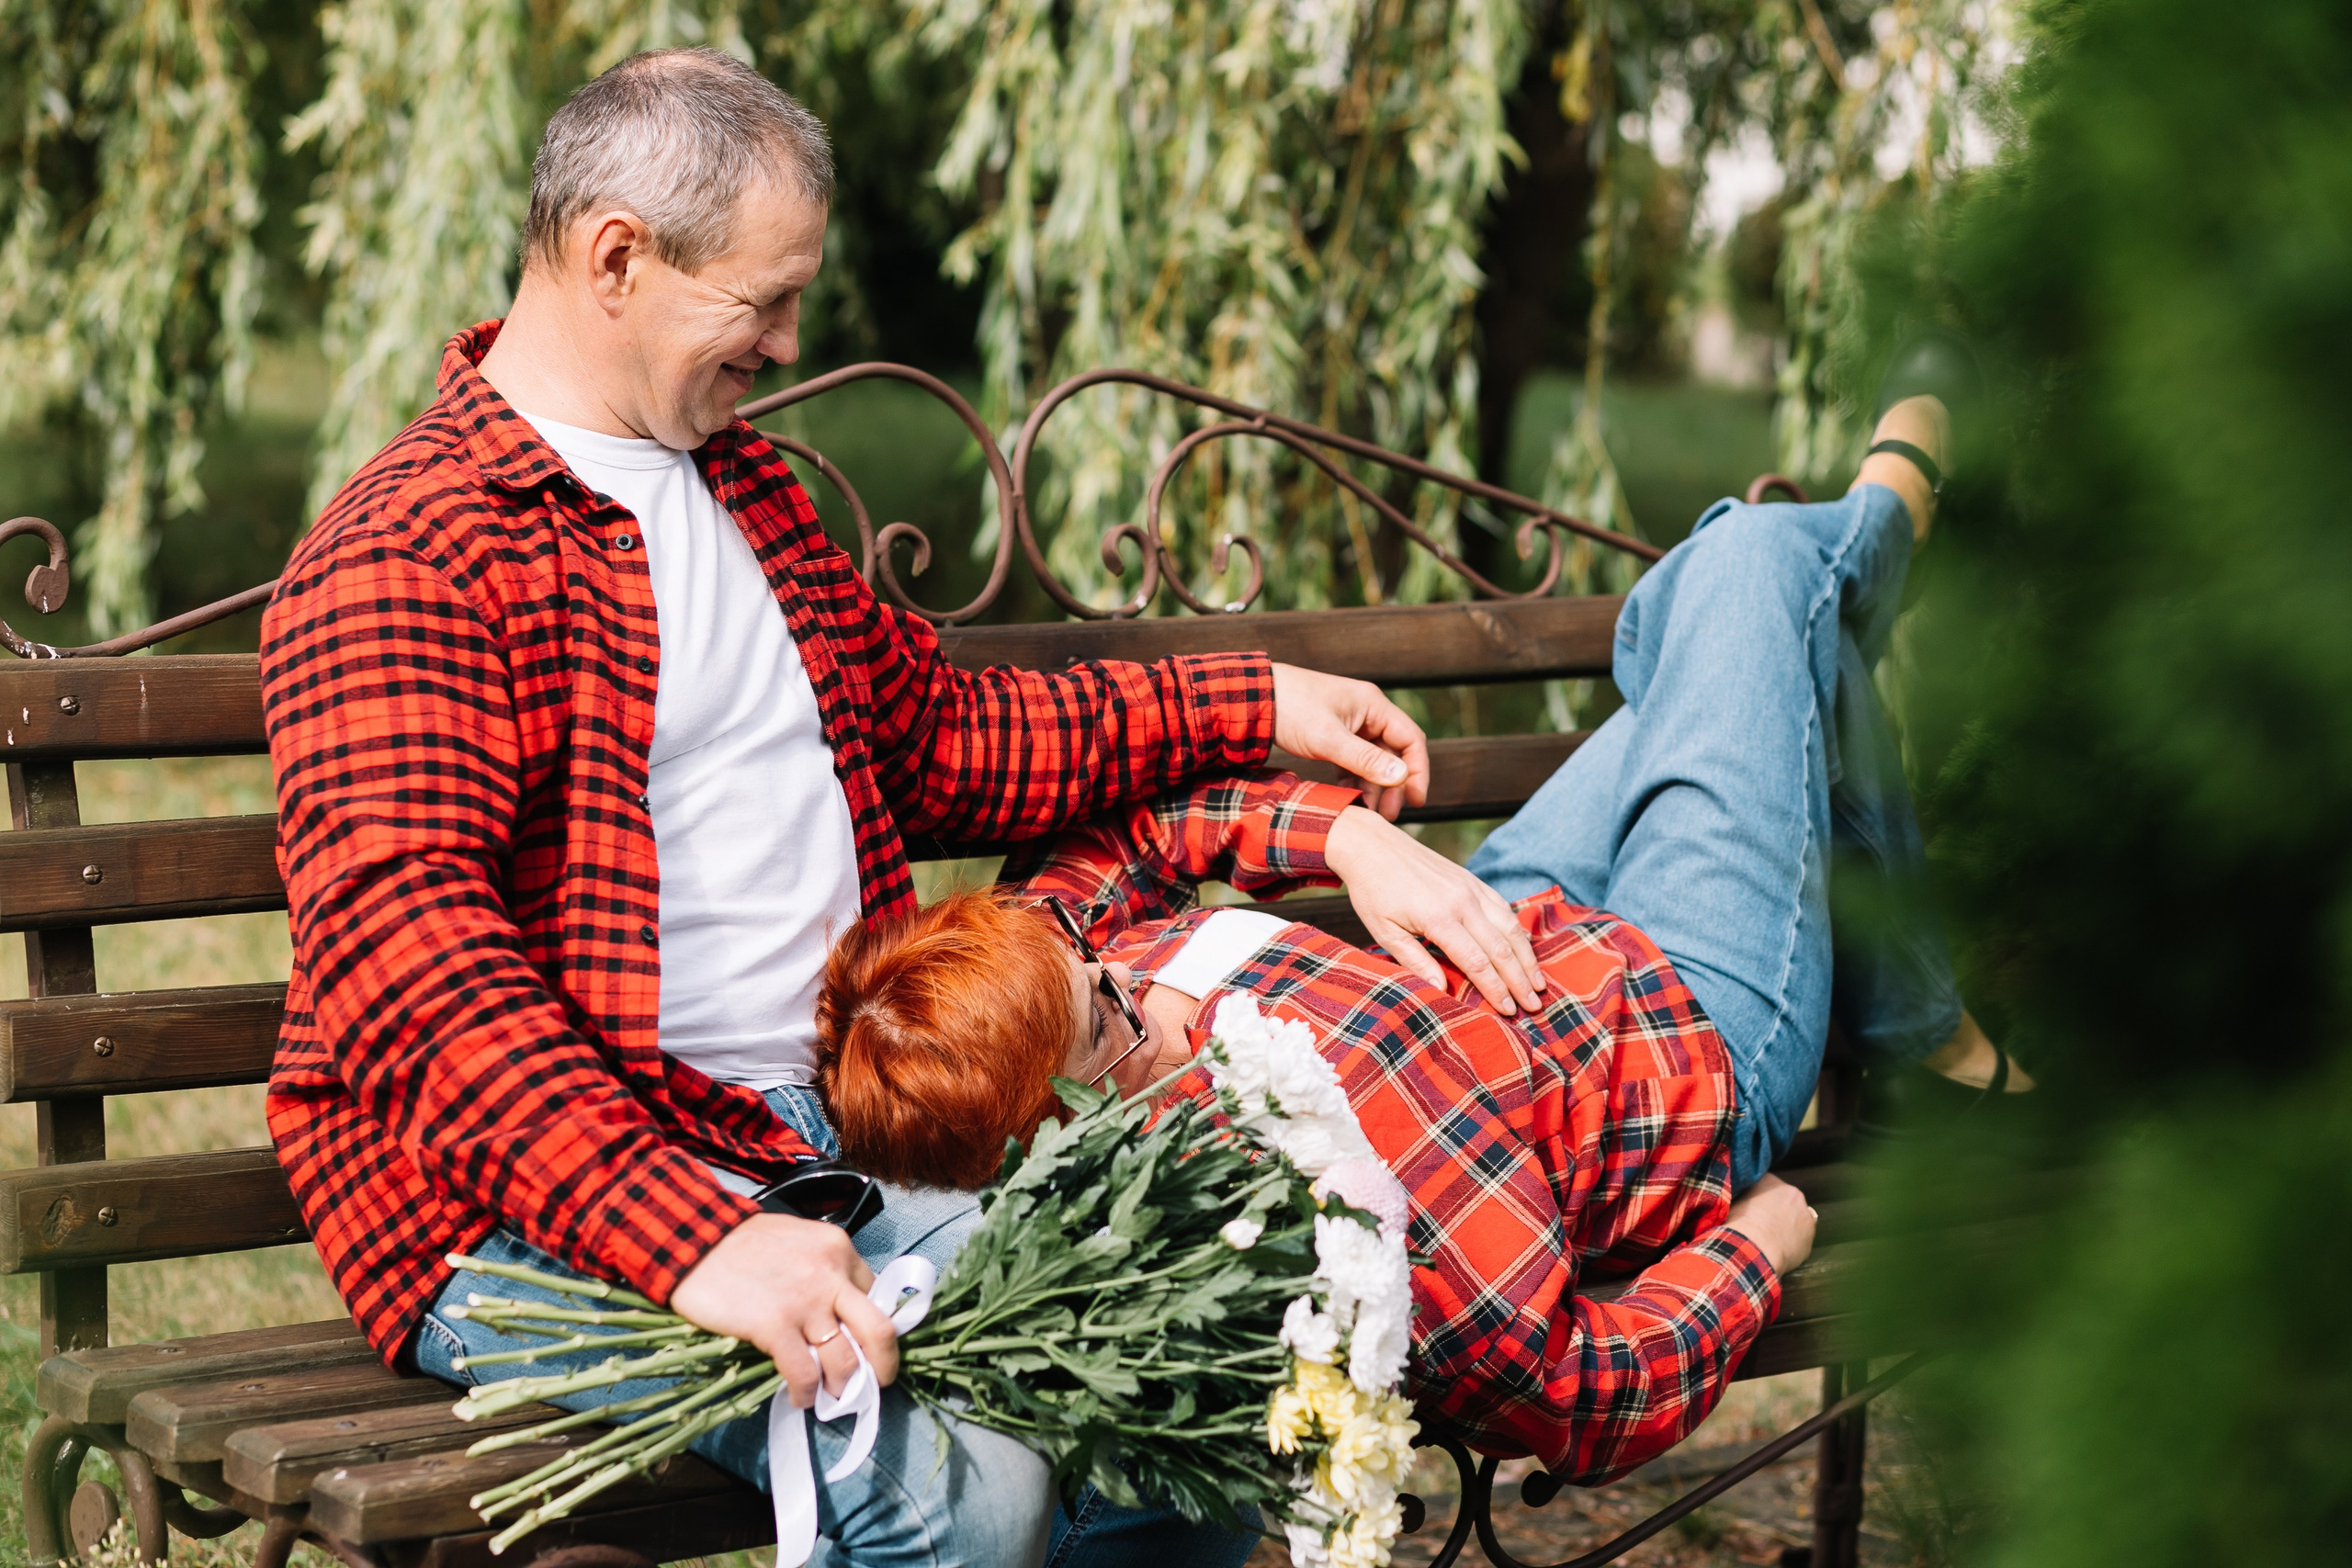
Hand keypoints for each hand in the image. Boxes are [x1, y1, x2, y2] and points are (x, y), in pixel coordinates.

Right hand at [670, 1213, 897, 1407]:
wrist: (694, 1239)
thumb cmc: (742, 1242)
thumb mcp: (800, 1242)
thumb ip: (824, 1270)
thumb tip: (839, 1312)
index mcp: (839, 1250)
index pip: (876, 1296)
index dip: (873, 1327)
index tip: (867, 1346)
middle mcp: (831, 1275)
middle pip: (879, 1331)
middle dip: (884, 1365)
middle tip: (875, 1384)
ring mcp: (805, 1303)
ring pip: (845, 1360)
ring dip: (843, 1388)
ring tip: (832, 1398)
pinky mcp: (774, 1326)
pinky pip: (804, 1373)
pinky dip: (807, 1394)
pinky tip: (800, 1398)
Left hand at [1271, 663, 1429, 819]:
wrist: (1253, 701)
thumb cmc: (1291, 711)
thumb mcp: (1328, 739)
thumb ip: (1365, 760)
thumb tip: (1402, 777)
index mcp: (1373, 705)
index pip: (1411, 739)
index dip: (1417, 771)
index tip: (1414, 801)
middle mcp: (1367, 713)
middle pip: (1395, 753)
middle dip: (1394, 785)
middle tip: (1388, 815)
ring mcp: (1351, 724)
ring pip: (1374, 760)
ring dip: (1375, 786)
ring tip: (1369, 812)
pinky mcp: (1335, 735)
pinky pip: (1355, 761)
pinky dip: (1356, 779)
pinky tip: (1351, 798)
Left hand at [1326, 806, 1542, 1013]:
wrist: (1373, 845)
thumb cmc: (1373, 890)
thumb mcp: (1384, 931)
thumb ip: (1414, 961)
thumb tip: (1441, 989)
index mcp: (1439, 918)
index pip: (1477, 963)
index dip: (1496, 990)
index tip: (1509, 1011)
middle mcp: (1462, 902)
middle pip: (1501, 948)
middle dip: (1520, 980)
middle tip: (1534, 1006)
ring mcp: (1470, 888)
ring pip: (1510, 927)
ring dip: (1527, 958)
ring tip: (1538, 982)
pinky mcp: (1472, 880)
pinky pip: (1503, 907)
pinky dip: (1517, 931)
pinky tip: (1523, 949)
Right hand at [1724, 1173, 1816, 1275]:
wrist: (1753, 1248)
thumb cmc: (1737, 1224)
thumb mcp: (1732, 1201)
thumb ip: (1740, 1195)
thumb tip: (1737, 1197)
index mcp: (1771, 1181)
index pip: (1766, 1184)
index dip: (1758, 1197)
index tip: (1750, 1207)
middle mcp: (1793, 1194)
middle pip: (1786, 1200)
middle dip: (1777, 1209)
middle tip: (1762, 1222)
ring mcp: (1805, 1216)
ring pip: (1796, 1219)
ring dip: (1788, 1225)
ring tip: (1770, 1239)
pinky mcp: (1809, 1239)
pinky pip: (1800, 1240)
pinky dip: (1792, 1244)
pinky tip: (1778, 1250)